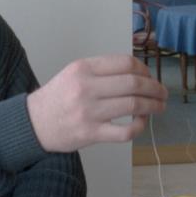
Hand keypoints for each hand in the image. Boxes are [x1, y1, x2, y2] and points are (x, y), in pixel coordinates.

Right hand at [27, 55, 167, 152]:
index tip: (149, 76)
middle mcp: (86, 88)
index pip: (124, 63)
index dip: (144, 69)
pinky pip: (124, 131)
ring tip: (159, 106)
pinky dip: (139, 126)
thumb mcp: (72, 73)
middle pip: (133, 83)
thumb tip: (137, 73)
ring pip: (133, 105)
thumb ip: (101, 70)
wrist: (33, 123)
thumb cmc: (57, 98)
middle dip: (155, 87)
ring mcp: (89, 112)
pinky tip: (142, 123)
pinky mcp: (91, 133)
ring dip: (153, 106)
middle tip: (162, 93)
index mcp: (82, 69)